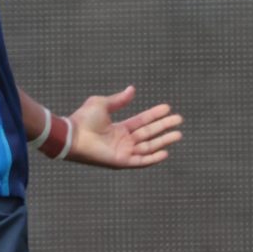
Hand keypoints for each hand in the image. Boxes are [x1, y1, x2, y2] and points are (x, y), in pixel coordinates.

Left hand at [64, 85, 183, 169]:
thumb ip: (118, 99)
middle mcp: (123, 141)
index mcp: (118, 128)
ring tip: (178, 134)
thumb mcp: (102, 104)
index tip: (168, 108)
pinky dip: (153, 158)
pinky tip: (165, 152)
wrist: (73, 136)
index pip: (142, 121)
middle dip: (164, 126)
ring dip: (164, 141)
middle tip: (179, 120)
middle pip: (149, 133)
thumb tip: (132, 89)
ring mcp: (123, 152)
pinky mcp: (121, 162)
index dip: (155, 115)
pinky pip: (141, 161)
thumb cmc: (83, 119)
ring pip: (149, 146)